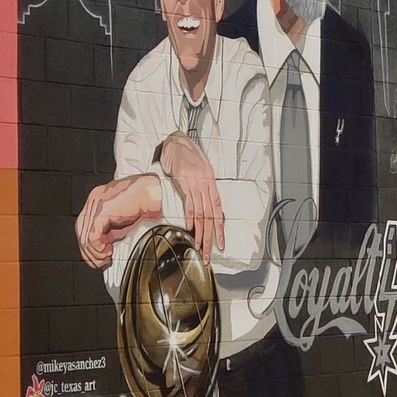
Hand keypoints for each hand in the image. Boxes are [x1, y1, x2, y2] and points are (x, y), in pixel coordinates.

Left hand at [76, 174, 160, 269]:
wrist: (155, 194)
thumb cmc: (145, 204)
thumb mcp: (122, 222)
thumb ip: (110, 231)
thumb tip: (103, 249)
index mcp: (98, 200)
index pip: (84, 226)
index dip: (90, 245)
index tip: (101, 256)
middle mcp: (94, 199)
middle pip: (81, 232)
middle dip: (89, 252)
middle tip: (102, 261)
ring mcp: (96, 203)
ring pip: (84, 236)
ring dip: (95, 253)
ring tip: (107, 258)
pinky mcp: (102, 209)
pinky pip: (92, 236)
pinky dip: (98, 249)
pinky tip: (108, 251)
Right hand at [160, 131, 224, 263]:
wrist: (175, 141)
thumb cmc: (186, 154)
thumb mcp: (199, 170)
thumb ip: (203, 187)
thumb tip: (203, 205)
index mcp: (212, 181)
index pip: (218, 210)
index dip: (220, 228)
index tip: (221, 244)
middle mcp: (207, 183)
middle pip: (211, 215)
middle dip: (211, 237)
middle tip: (209, 255)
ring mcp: (196, 183)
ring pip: (201, 213)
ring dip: (200, 233)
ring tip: (200, 248)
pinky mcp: (184, 182)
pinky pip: (190, 204)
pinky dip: (191, 218)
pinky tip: (191, 230)